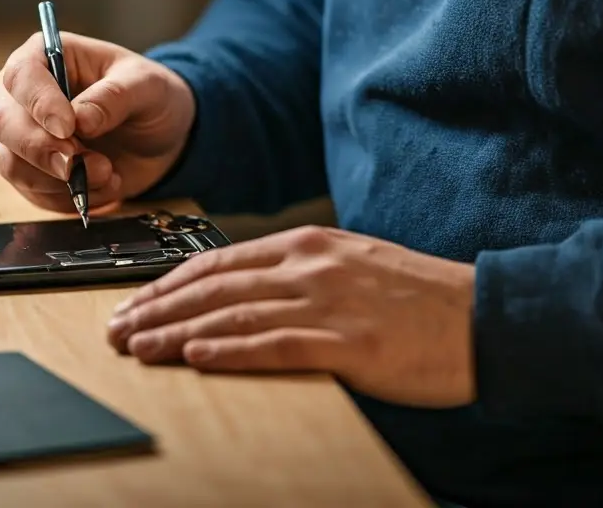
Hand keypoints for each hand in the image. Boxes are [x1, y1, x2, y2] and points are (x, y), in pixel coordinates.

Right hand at [0, 31, 194, 212]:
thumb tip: (81, 119)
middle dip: (41, 149)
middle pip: (2, 122)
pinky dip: (68, 198)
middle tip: (79, 163)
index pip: (21, 75)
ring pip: (11, 163)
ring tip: (106, 173)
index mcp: (46, 56)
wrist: (155, 138)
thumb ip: (115, 97)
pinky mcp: (31, 171)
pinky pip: (32, 192)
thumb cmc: (146, 96)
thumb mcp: (146, 86)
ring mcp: (21, 135)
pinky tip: (102, 185)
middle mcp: (22, 95)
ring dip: (58, 179)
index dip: (39, 103)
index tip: (67, 128)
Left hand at [106, 225, 477, 407]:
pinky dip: (229, 351)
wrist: (486, 315)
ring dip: (177, 333)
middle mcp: (309, 265)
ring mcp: (327, 301)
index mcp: (308, 244)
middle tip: (117, 329)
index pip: (218, 261)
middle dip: (157, 308)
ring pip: (232, 314)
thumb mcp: (352, 265)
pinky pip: (275, 345)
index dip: (168, 284)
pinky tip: (195, 359)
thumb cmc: (420, 298)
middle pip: (213, 286)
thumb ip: (300, 274)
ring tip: (139, 347)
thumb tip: (246, 297)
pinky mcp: (348, 341)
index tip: (133, 301)